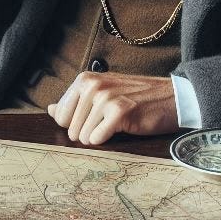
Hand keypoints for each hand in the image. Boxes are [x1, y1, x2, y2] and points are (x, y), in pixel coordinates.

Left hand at [48, 72, 178, 145]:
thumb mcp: (103, 93)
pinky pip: (97, 139)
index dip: (77, 124)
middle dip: (89, 132)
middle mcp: (92, 85)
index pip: (60, 116)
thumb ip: (75, 102)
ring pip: (83, 137)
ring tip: (118, 122)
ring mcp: (104, 97)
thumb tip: (50, 109)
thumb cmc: (136, 98)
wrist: (171, 98)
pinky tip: (123, 127)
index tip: (95, 118)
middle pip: (70, 129)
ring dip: (101, 136)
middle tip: (110, 120)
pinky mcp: (119, 111)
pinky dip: (108, 139)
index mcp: (84, 80)